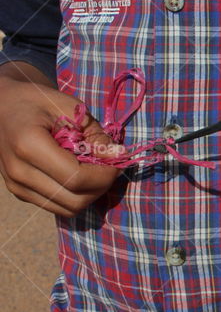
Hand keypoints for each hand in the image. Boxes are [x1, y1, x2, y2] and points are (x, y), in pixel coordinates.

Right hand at [0, 62, 122, 215]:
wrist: (4, 106)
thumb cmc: (39, 102)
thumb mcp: (72, 109)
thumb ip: (96, 136)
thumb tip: (119, 156)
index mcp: (28, 145)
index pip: (77, 178)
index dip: (105, 175)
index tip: (117, 160)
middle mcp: (18, 171)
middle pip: (74, 200)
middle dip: (101, 186)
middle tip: (111, 167)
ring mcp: (16, 186)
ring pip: (68, 209)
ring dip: (90, 194)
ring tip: (96, 170)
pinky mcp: (19, 193)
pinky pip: (57, 206)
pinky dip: (76, 195)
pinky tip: (80, 175)